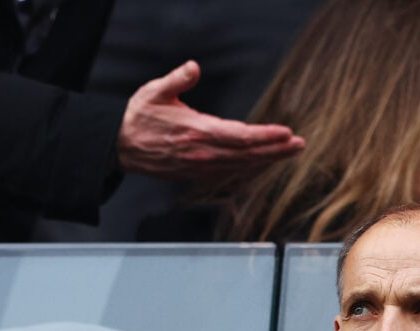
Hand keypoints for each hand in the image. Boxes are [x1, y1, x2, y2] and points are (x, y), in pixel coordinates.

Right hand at [116, 60, 304, 180]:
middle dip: (277, 149)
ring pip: (243, 166)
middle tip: (299, 145)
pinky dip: (251, 169)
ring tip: (289, 152)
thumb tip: (194, 67)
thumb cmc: (138, 118)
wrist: (120, 146)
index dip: (266, 136)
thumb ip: (178, 79)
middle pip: (249, 154)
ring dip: (269, 160)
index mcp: (197, 131)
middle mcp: (203, 153)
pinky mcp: (198, 174)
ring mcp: (202, 167)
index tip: (286, 133)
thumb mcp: (155, 91)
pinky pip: (232, 173)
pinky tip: (264, 164)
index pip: (240, 136)